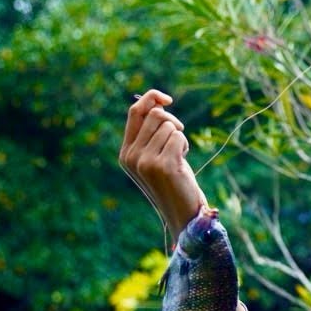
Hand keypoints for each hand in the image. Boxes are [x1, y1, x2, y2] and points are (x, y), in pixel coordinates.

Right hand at [118, 89, 206, 232]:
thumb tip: (157, 102)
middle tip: (179, 138)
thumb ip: (151, 133)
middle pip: (155, 115)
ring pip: (169, 126)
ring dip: (180, 138)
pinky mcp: (162, 165)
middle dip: (173, 121)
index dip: (150, 98)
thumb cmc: (173, 181)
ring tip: (178, 157)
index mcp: (125, 152)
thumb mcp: (156, 155)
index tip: (167, 98)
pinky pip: (178, 137)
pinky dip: (184, 145)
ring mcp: (145, 161)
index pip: (134, 113)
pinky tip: (181, 162)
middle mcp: (130, 156)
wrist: (181, 212)